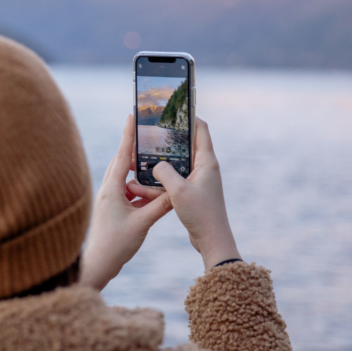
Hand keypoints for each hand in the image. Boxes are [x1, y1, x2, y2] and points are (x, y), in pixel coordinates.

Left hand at [80, 114, 172, 290]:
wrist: (98, 265)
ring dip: (136, 168)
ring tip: (151, 158)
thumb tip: (177, 190)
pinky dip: (136, 185)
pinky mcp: (111, 209)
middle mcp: (107, 190)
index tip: (132, 116)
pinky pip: (125, 190)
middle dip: (133, 147)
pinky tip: (148, 188)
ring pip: (123, 176)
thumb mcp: (143, 224)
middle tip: (146, 131)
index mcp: (111, 189)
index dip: (128, 135)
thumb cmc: (116, 245)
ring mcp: (108, 199)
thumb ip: (160, 205)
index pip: (122, 155)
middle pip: (121, 161)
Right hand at [152, 118, 240, 271]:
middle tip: (150, 133)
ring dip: (159, 165)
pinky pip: (173, 181)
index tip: (173, 109)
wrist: (212, 241)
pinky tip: (143, 184)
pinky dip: (160, 181)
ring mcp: (198, 181)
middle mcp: (204, 168)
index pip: (200, 129)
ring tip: (140, 160)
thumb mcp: (178, 191)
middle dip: (166, 141)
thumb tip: (155, 164)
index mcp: (206, 162)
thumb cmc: (201, 214)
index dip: (188, 117)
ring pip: (175, 165)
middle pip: (185, 145)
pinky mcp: (191, 193)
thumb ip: (164, 172)